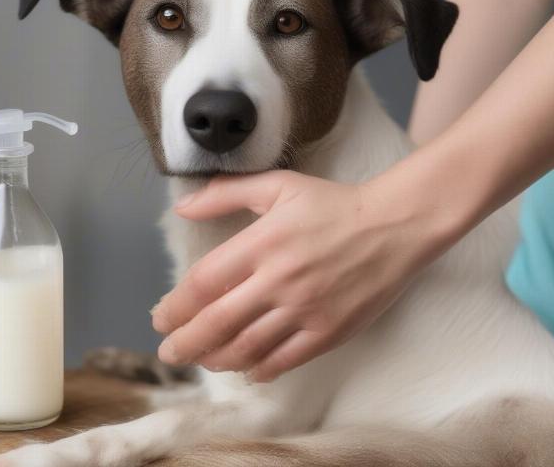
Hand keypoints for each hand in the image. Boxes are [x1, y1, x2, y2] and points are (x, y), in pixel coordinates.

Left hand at [151, 169, 455, 381]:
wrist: (394, 225)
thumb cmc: (333, 203)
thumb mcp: (279, 185)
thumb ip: (225, 193)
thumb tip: (182, 207)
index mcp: (262, 243)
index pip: (203, 284)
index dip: (175, 306)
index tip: (161, 317)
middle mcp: (279, 281)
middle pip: (217, 323)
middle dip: (185, 343)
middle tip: (169, 351)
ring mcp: (305, 310)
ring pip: (248, 348)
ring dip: (216, 359)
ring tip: (202, 360)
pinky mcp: (330, 331)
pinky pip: (286, 360)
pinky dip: (260, 369)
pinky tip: (247, 369)